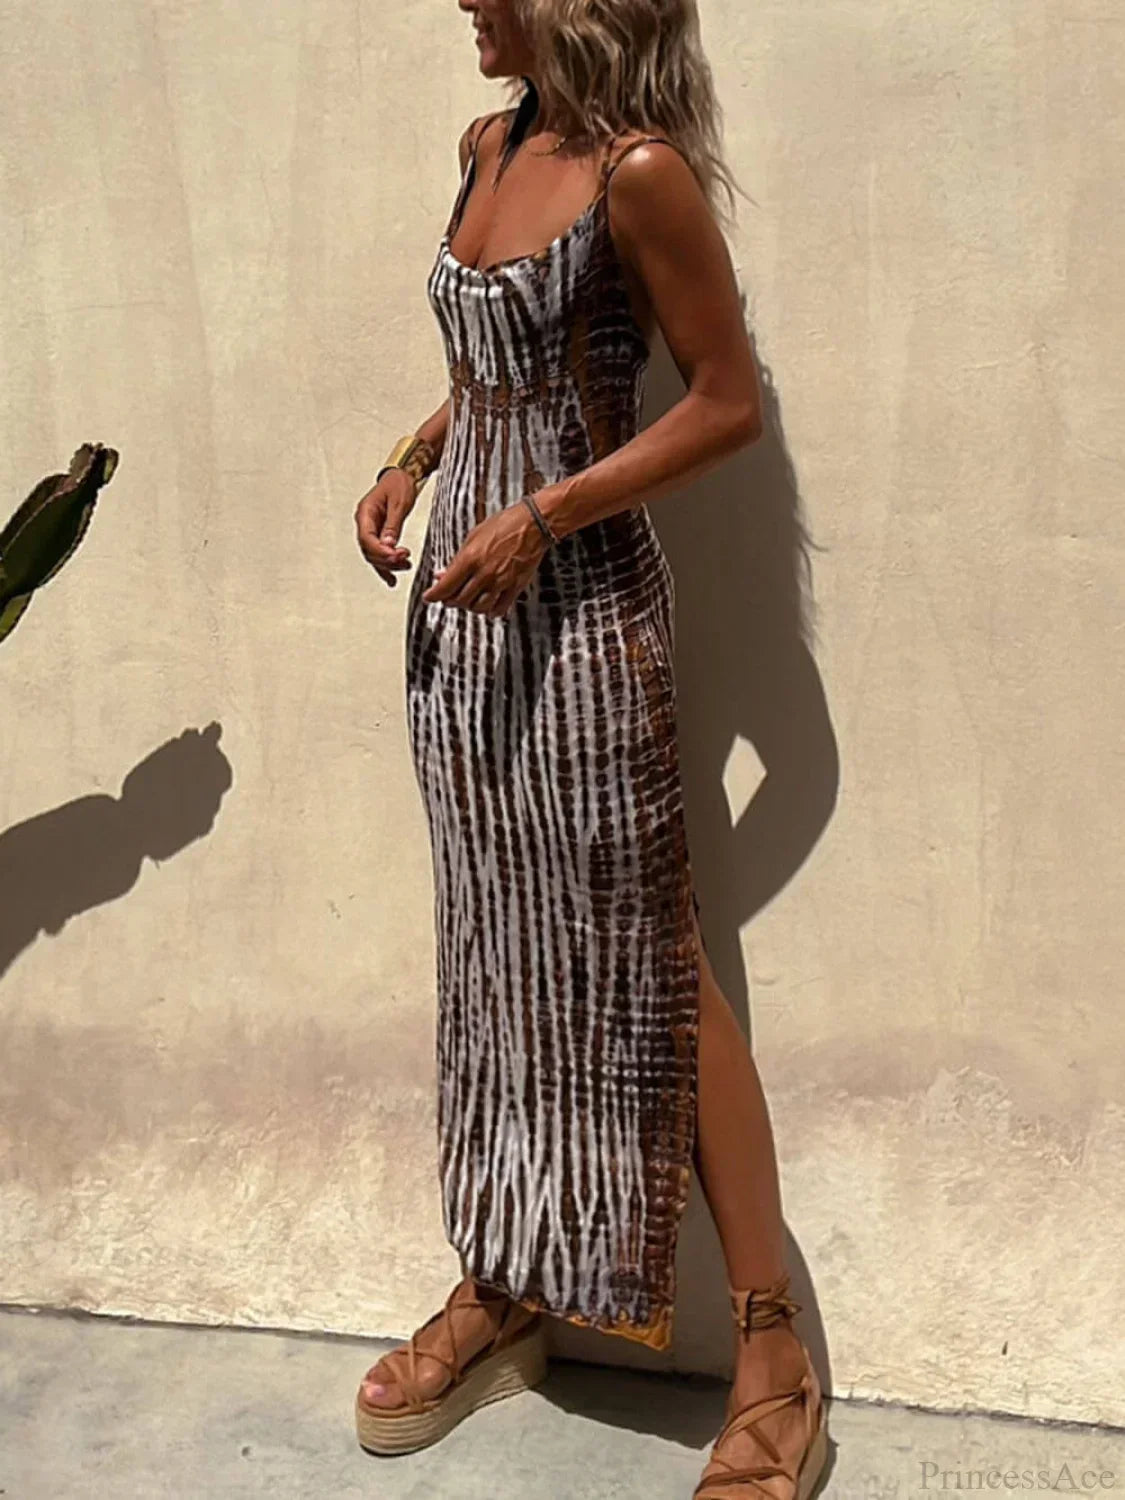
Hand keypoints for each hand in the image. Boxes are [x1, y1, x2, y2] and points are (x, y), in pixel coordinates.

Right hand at [354, 469, 415, 586]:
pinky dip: (385, 567)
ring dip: (388, 564)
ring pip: (374, 555)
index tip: (397, 556)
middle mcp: (364, 523)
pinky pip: (378, 553)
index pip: (366, 538)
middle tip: (405, 561)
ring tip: (406, 566)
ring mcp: (370, 530)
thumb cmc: (399, 483)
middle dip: (386, 559)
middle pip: (369, 550)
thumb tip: (388, 545)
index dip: (381, 551)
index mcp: (365, 513)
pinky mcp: (378, 534)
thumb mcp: (399, 502)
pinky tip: (392, 580)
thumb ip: (393, 524)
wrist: (401, 475)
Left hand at [422, 499, 550, 618]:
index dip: (434, 595)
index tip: (429, 597)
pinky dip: (491, 611)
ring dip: (470, 607)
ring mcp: (501, 582)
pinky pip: (500, 607)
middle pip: (460, 600)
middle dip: (451, 601)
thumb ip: (458, 559)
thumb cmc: (504, 524)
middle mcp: (484, 573)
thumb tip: (443, 574)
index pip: (446, 586)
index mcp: (471, 558)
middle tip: (448, 598)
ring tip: (468, 602)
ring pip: (479, 607)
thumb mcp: (473, 537)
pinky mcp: (515, 586)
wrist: (533, 524)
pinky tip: (488, 608)